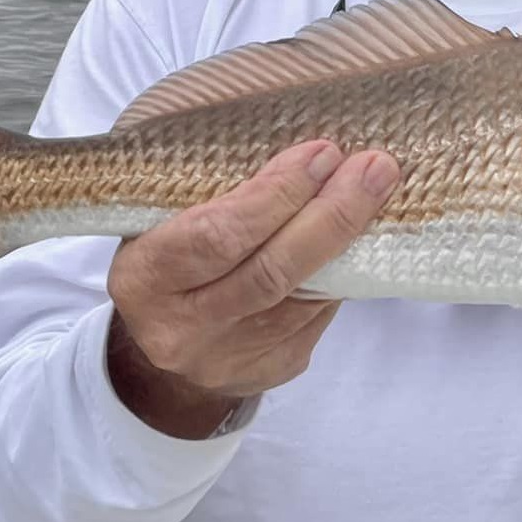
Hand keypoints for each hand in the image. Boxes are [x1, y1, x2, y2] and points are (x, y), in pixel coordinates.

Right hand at [106, 139, 399, 437]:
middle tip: (374, 167)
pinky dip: (340, 273)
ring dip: (348, 240)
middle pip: (272, 272)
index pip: (217, 235)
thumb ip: (215, 197)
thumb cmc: (168, 262)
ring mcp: (229, 359)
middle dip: (331, 214)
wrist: (161, 355)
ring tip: (377, 190)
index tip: (322, 153)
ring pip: (304, 298)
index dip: (276, 194)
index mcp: (144, 279)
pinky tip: (357, 238)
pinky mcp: (271, 369)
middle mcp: (182, 329)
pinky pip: (318, 316)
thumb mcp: (162, 225)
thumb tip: (305, 152)